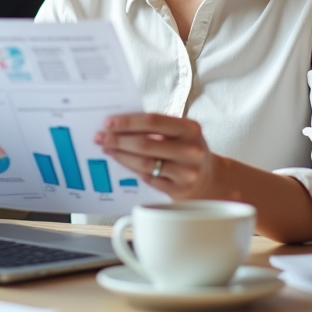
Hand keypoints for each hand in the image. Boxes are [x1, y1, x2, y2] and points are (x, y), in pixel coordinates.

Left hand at [94, 113, 222, 198]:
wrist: (211, 178)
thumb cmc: (188, 149)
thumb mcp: (182, 132)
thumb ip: (157, 127)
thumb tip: (120, 124)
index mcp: (190, 128)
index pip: (153, 121)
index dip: (128, 121)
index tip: (109, 121)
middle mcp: (191, 150)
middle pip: (145, 143)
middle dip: (118, 139)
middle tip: (100, 137)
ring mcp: (185, 172)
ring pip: (144, 163)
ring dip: (121, 155)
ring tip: (107, 148)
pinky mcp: (178, 190)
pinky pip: (147, 177)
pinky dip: (131, 168)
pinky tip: (121, 161)